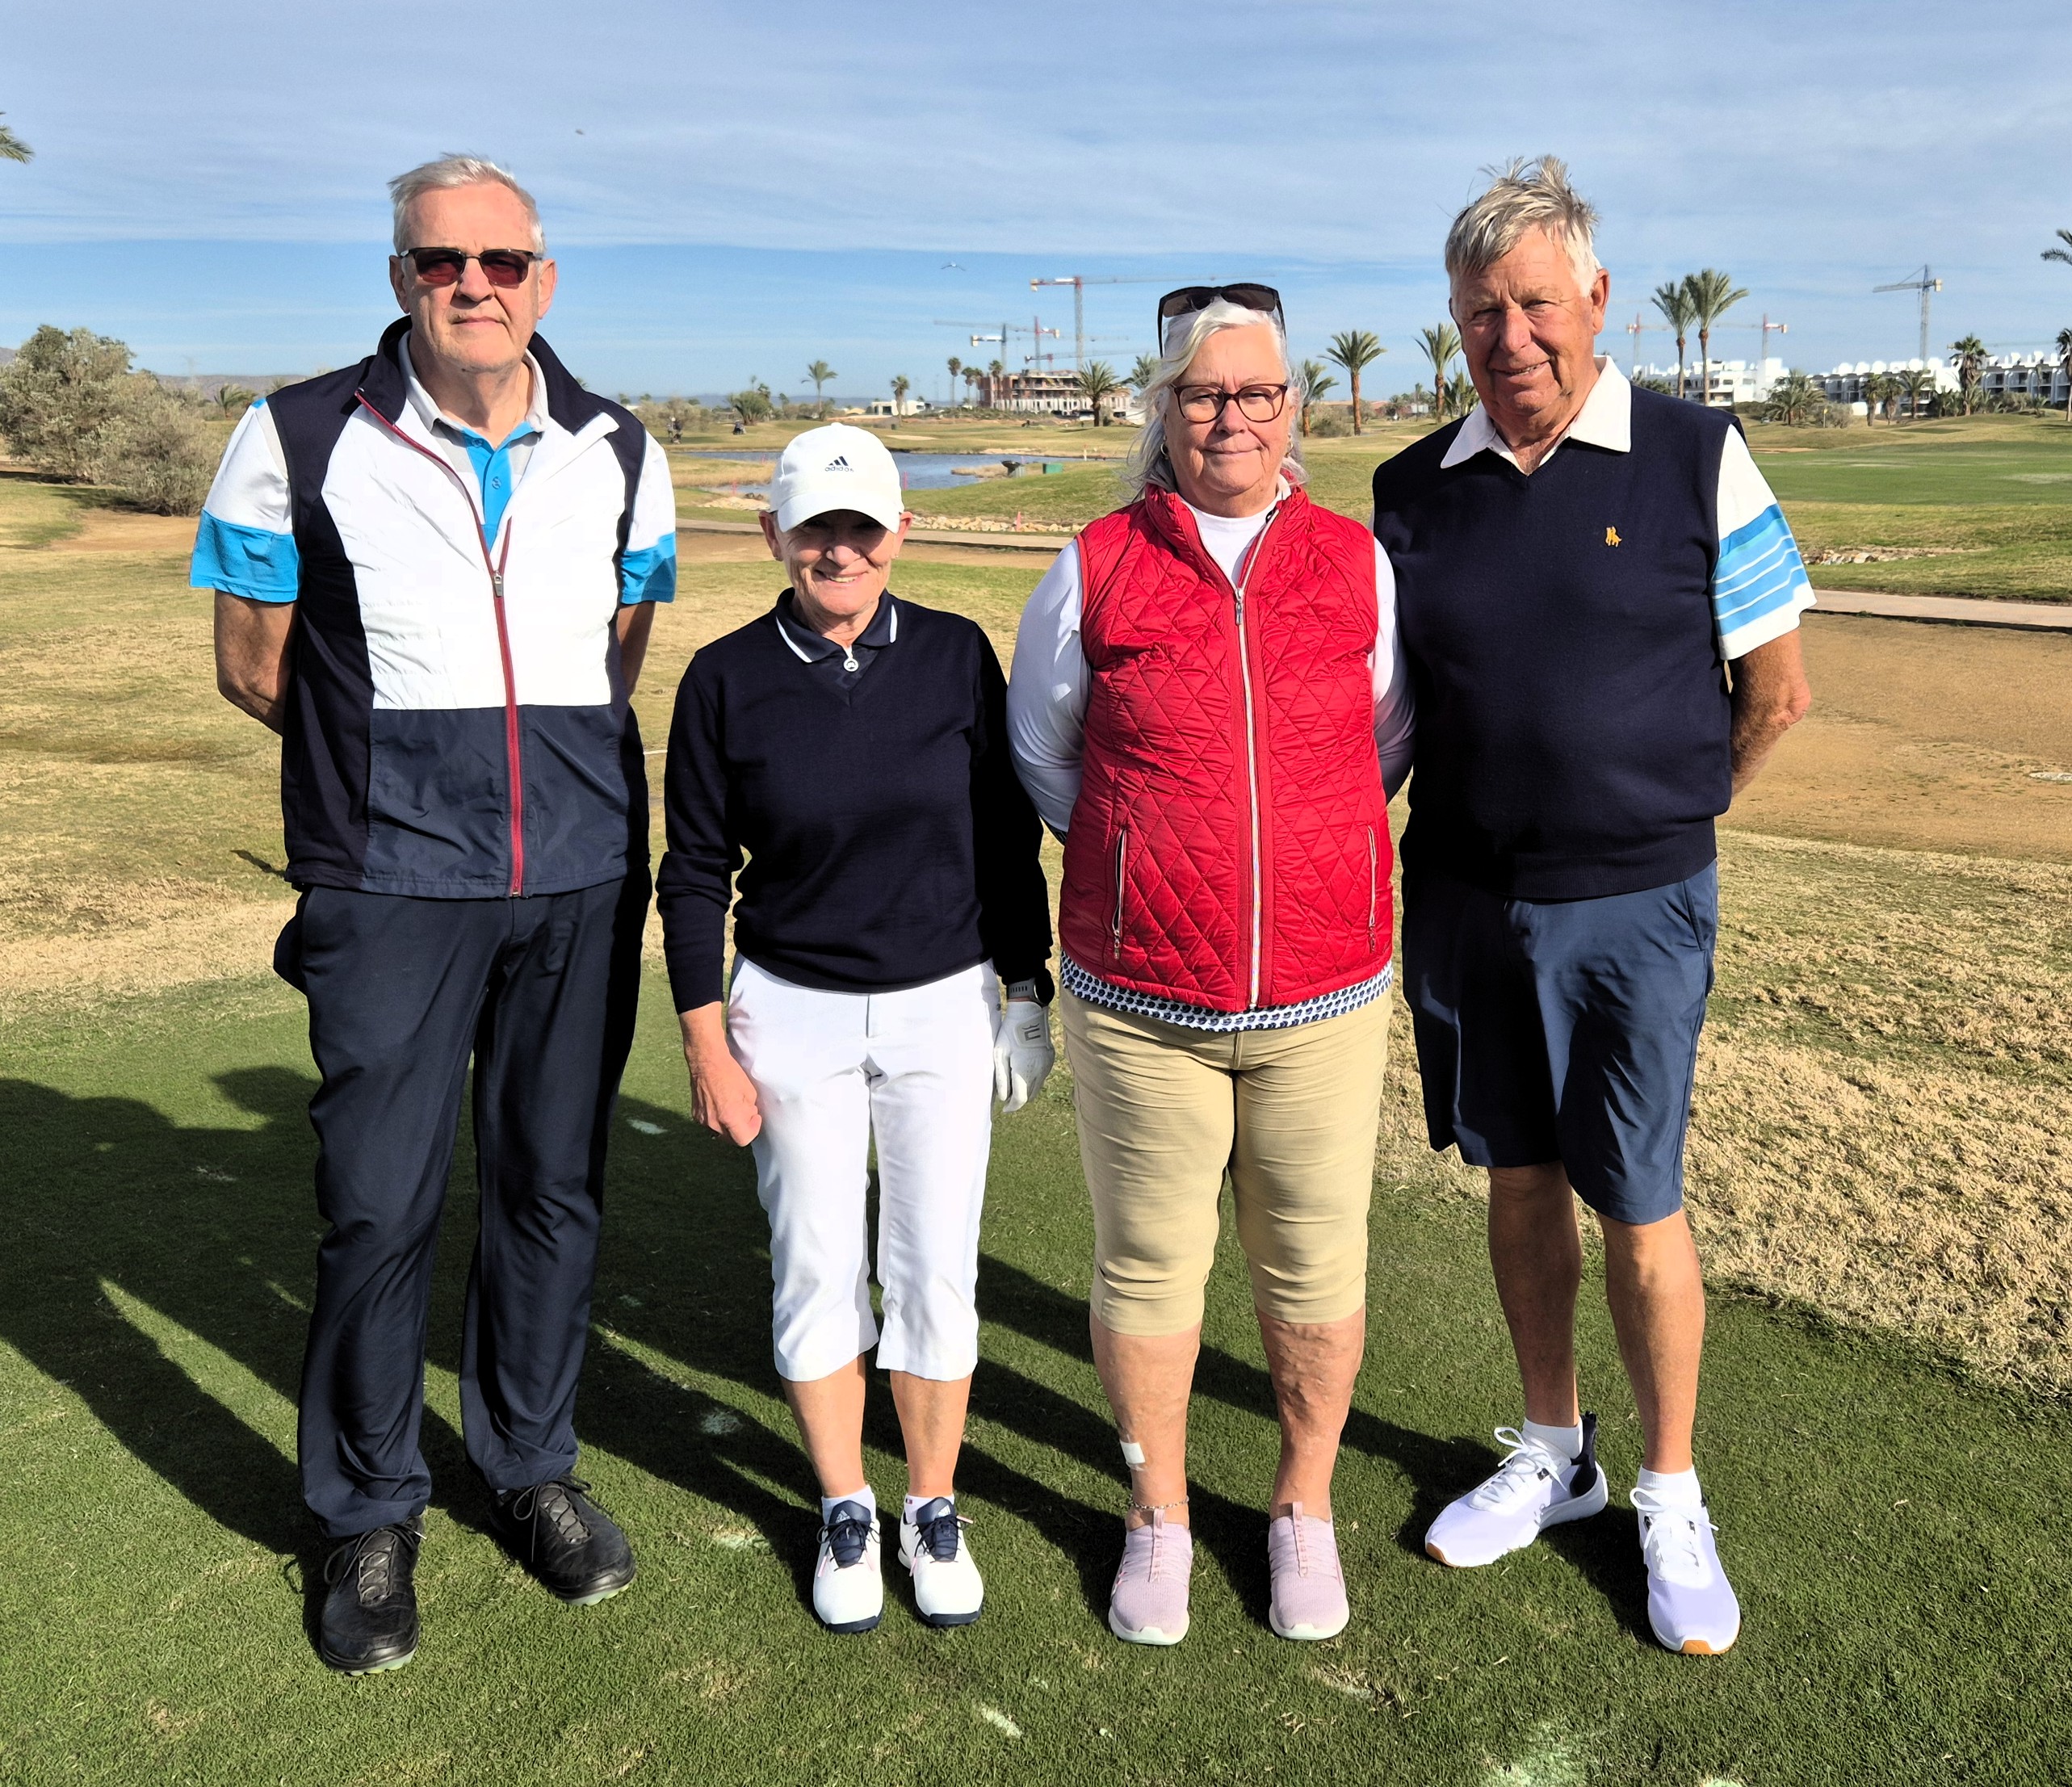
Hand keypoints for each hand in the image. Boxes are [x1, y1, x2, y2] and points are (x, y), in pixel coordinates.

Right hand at [681, 1002, 761, 1145]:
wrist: (706, 1061)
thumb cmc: (729, 1073)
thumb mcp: (750, 1092)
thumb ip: (749, 1110)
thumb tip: (748, 1116)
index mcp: (729, 1118)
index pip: (743, 1139)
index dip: (753, 1129)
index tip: (755, 1117)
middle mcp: (714, 1123)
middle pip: (731, 1138)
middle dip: (741, 1128)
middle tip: (746, 1113)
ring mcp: (702, 1120)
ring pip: (720, 1132)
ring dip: (729, 1124)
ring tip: (733, 1106)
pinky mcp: (695, 1115)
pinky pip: (710, 1124)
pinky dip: (718, 1119)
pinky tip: (721, 1104)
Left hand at [992, 998, 1054, 1113]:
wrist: (1029, 1014)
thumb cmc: (1009, 1033)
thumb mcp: (999, 1055)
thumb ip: (1001, 1078)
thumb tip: (1002, 1098)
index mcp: (1023, 1072)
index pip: (1020, 1099)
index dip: (1011, 1107)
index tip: (1004, 1109)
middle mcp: (1038, 1072)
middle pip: (1029, 1096)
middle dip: (1018, 1098)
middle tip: (1007, 1094)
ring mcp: (1046, 1066)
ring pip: (1037, 1087)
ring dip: (1026, 1089)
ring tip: (1014, 1081)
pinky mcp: (1050, 1060)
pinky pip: (1042, 1076)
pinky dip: (1033, 1079)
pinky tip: (1024, 1069)